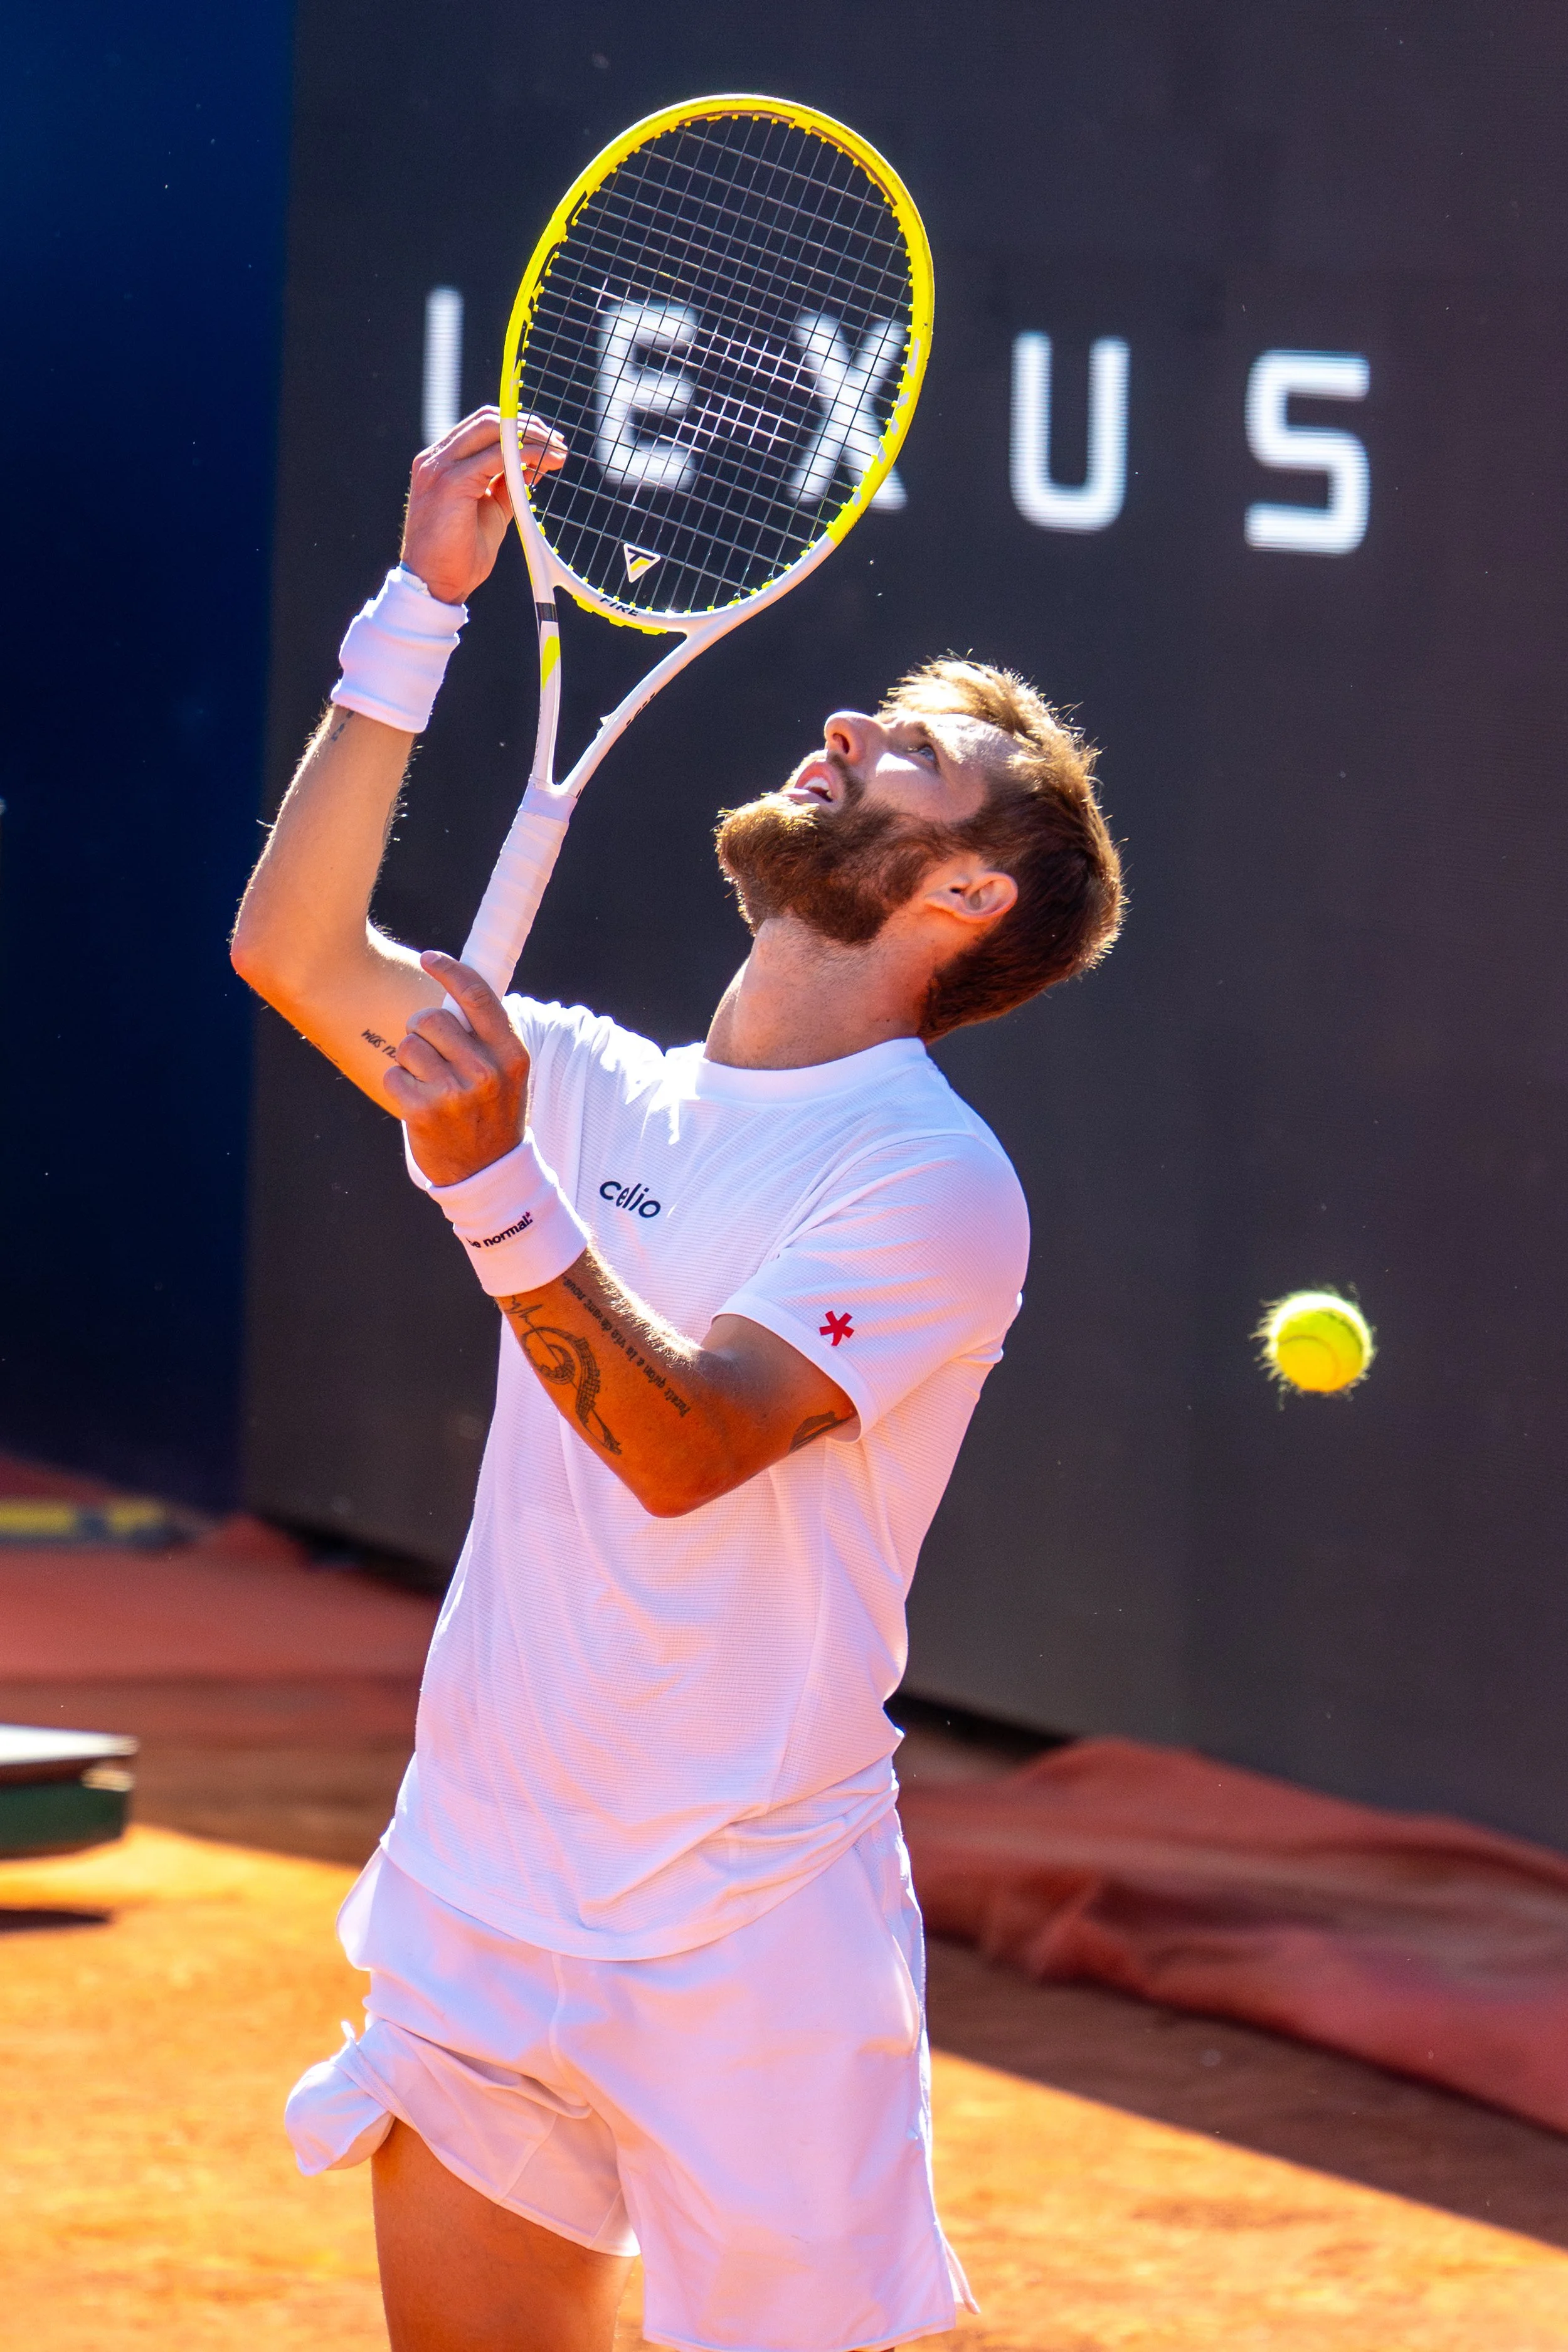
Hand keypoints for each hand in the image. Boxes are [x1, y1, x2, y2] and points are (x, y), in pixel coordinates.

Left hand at [383, 952, 531, 1185]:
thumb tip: (454, 987)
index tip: (431, 958)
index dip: (450, 969)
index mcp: (511, 1054)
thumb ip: (486, 1035)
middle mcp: (485, 1071)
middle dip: (423, 1030)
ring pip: (408, 1045)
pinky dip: (399, 1085)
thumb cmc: (494, 1113)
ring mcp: (453, 1093)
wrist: (488, 1173)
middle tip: (433, 1053)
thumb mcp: (508, 1073)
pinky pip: (393, 1074)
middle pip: (431, 1018)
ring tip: (428, 1082)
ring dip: (410, 1059)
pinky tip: (418, 1101)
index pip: (478, 996)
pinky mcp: (422, 1112)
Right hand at [400, 407, 565, 606]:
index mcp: (442, 462)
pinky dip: (524, 455)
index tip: (548, 441)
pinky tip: (543, 464)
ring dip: (531, 438)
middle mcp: (437, 458)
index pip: (482, 426)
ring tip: (557, 454)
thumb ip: (507, 485)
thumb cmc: (460, 555)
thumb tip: (534, 467)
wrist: (436, 585)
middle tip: (558, 445)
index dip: (518, 427)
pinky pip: (496, 456)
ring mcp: (440, 467)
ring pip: (491, 429)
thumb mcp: (490, 511)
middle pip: (488, 419)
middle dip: (529, 427)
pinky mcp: (452, 482)